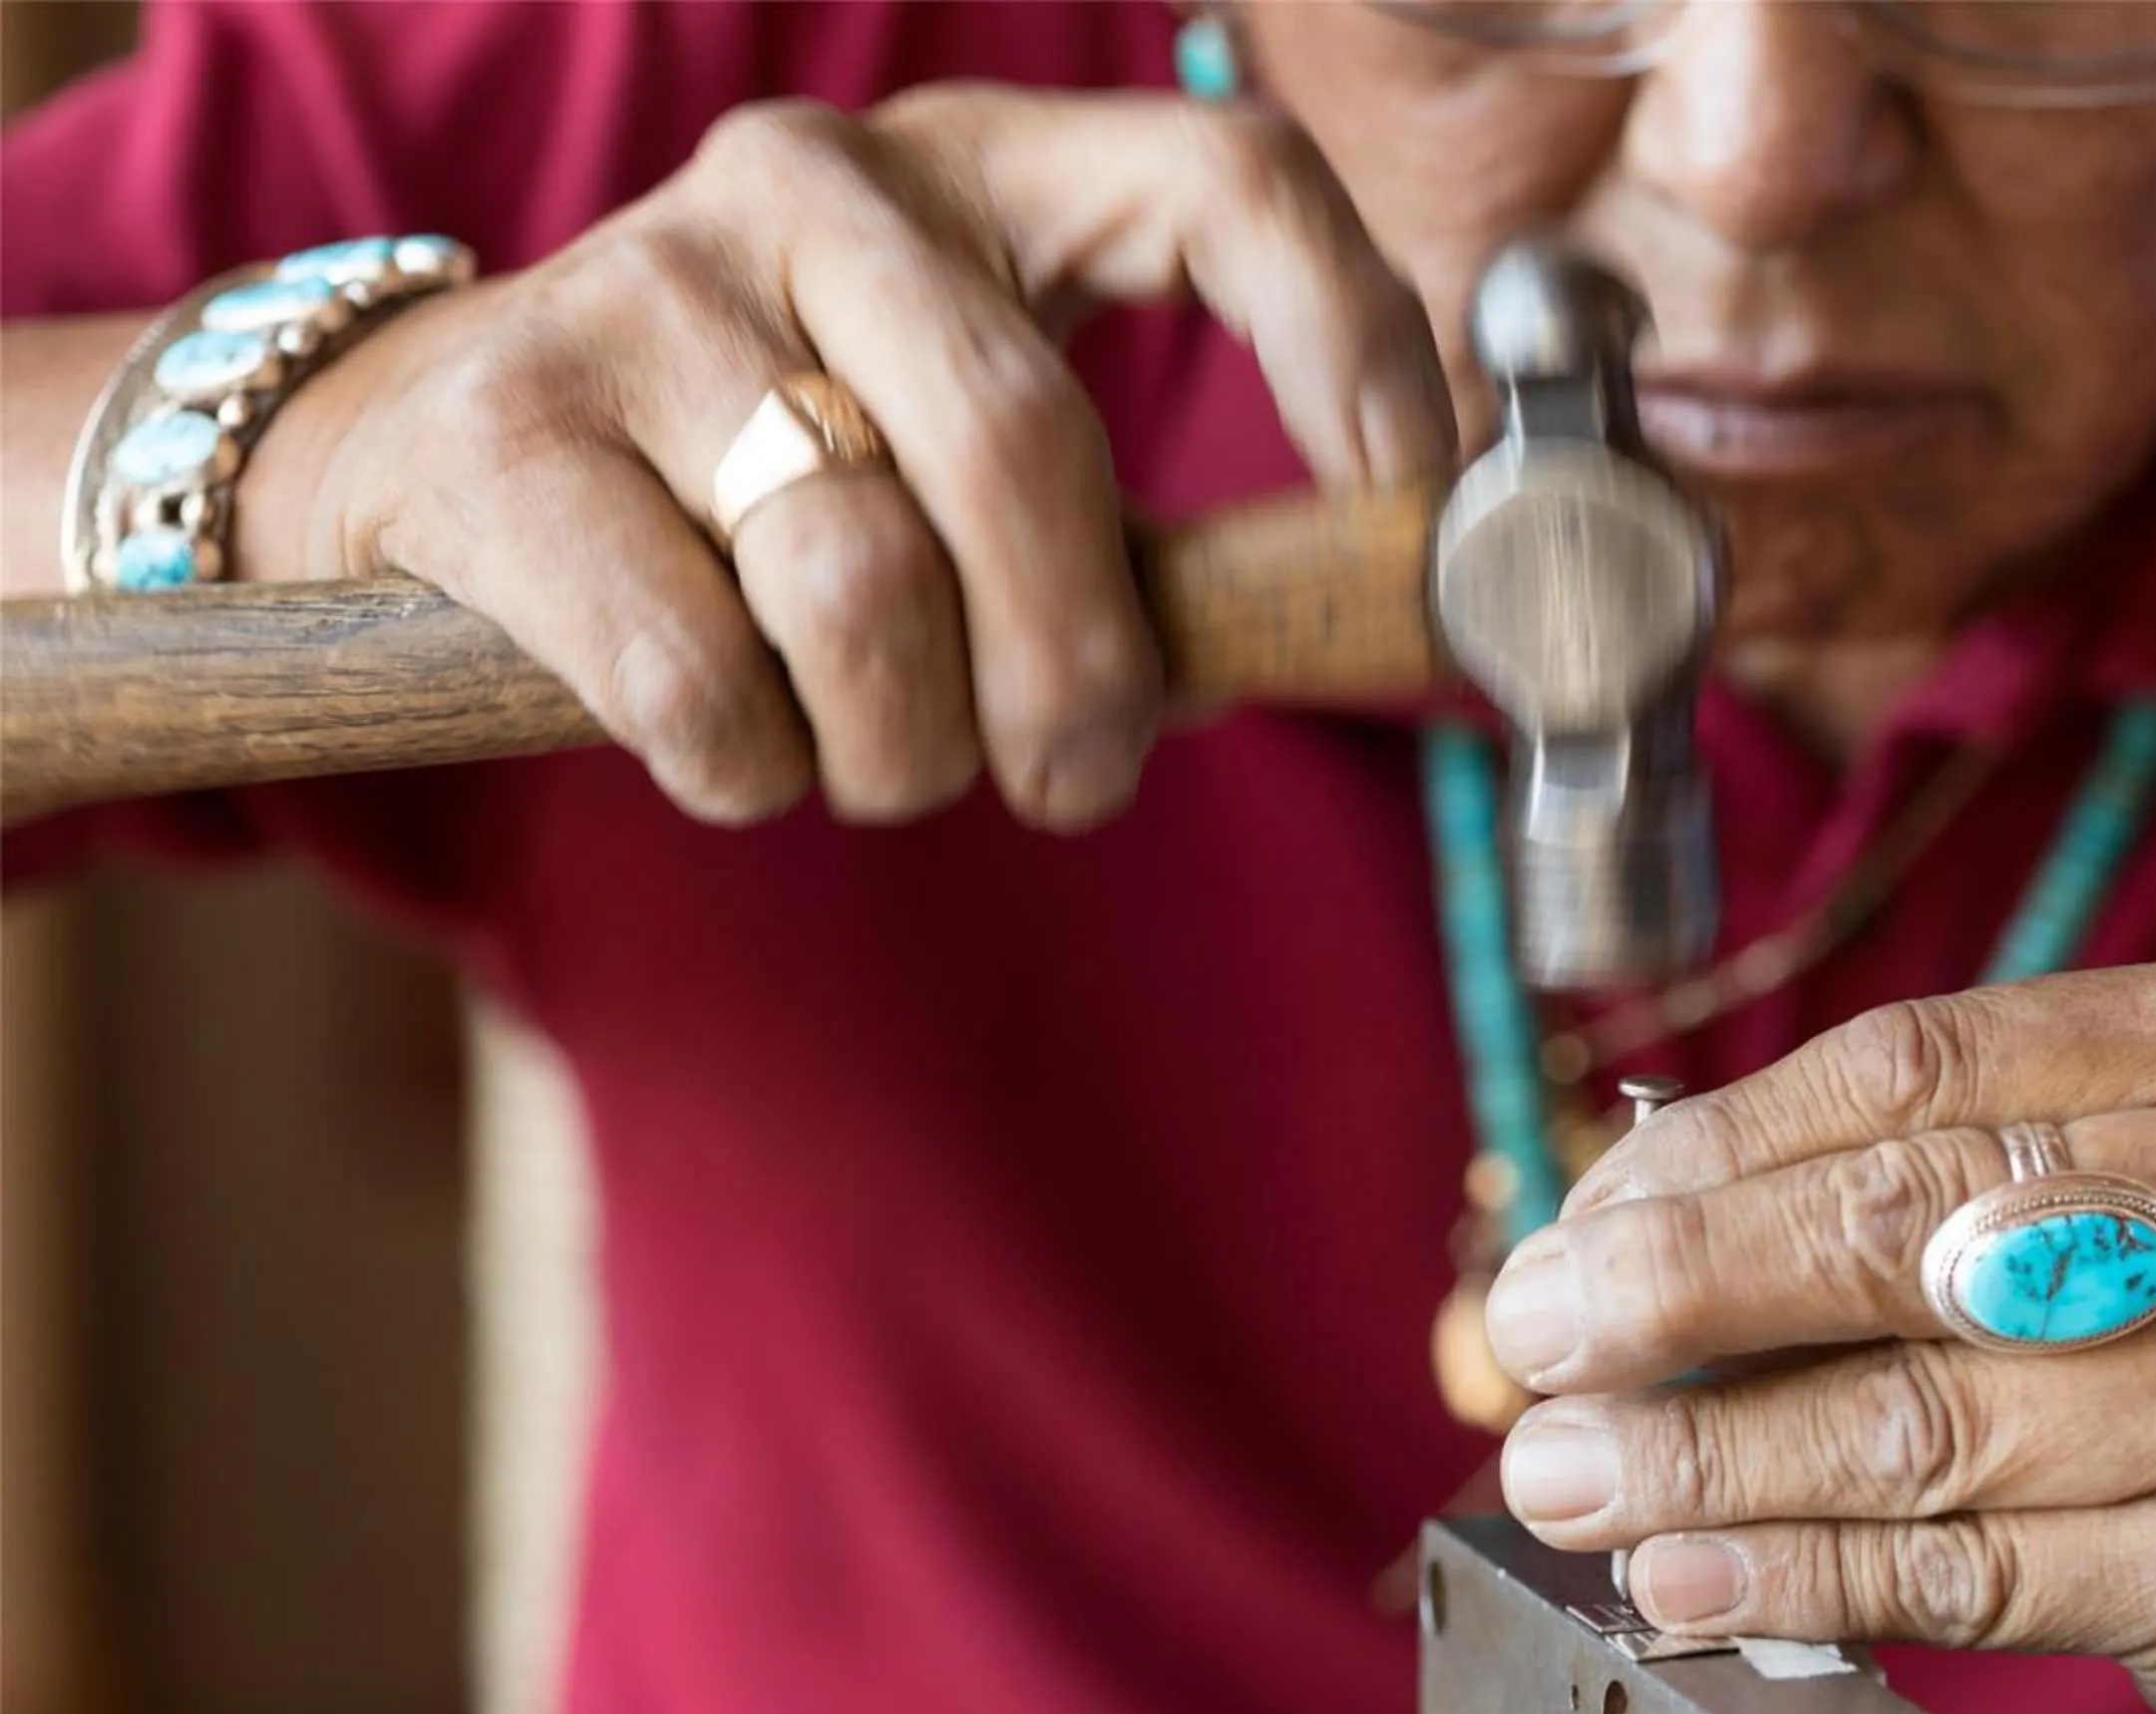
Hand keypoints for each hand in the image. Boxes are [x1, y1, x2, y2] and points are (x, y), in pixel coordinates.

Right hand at [235, 89, 1451, 827]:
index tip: (1398, 504)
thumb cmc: (764, 477)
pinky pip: (696, 677)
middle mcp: (820, 186)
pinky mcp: (508, 431)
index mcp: (982, 171)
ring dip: (901, 745)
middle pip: (1023, 447)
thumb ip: (1116, 525)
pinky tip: (745, 752)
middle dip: (1076, 672)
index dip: (1349, 339)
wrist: (434, 451)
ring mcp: (648, 289)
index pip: (1223, 179)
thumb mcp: (952, 441)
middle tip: (1074, 777)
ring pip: (858, 583)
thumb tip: (1302, 637)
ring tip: (883, 761)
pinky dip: (749, 768)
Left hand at [1485, 955, 2155, 1713]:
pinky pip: (1969, 1568)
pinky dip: (1796, 1570)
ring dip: (1697, 1450)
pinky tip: (1680, 1568)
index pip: (1912, 1070)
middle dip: (1672, 1285)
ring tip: (1560, 1469)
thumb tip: (1642, 1218)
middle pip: (1896, 1223)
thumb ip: (1958, 1169)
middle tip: (1524, 1333)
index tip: (1583, 1210)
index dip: (1710, 1145)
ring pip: (1912, 1417)